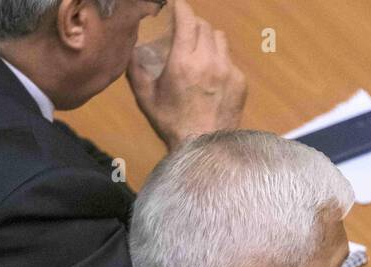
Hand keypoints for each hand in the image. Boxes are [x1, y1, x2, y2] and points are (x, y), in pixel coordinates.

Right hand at [127, 0, 247, 149]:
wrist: (205, 149)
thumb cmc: (171, 124)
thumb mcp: (145, 97)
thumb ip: (135, 69)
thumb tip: (130, 48)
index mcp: (183, 62)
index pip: (186, 19)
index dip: (180, 7)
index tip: (175, 5)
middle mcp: (208, 61)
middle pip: (204, 25)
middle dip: (192, 24)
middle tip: (184, 32)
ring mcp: (228, 70)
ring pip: (219, 38)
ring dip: (208, 39)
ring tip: (199, 51)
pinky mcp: (240, 82)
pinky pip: (230, 60)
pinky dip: (220, 61)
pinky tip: (212, 76)